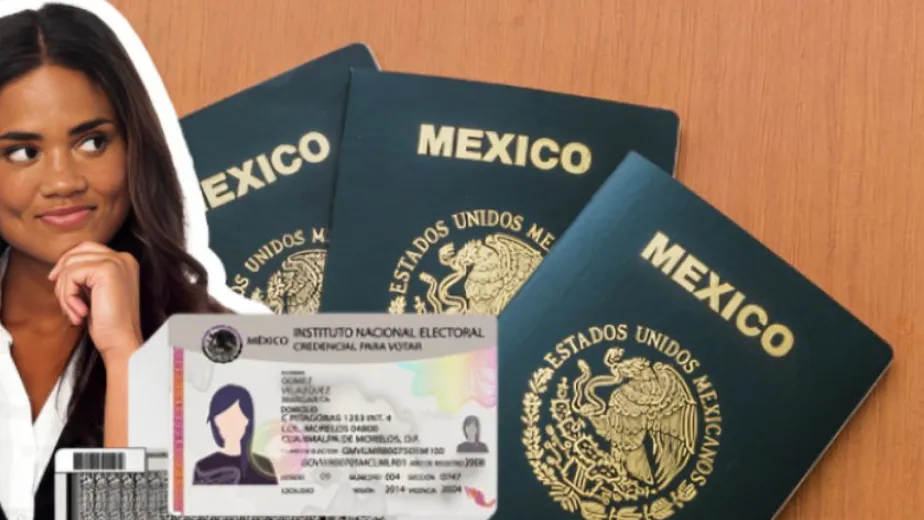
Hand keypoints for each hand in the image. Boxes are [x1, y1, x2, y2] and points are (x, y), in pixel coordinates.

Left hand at [48, 241, 142, 363]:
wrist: (120, 340)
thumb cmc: (108, 322)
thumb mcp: (96, 291)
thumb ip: (86, 274)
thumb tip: (60, 267)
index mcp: (124, 261)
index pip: (86, 248)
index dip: (67, 263)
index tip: (56, 281)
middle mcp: (123, 257)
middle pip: (76, 253)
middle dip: (63, 278)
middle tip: (66, 302)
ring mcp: (116, 262)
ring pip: (71, 265)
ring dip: (65, 292)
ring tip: (74, 312)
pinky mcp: (107, 270)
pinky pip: (71, 275)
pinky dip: (68, 297)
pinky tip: (80, 312)